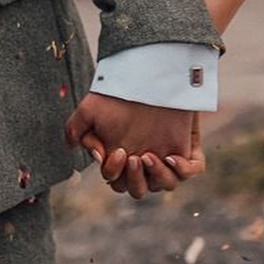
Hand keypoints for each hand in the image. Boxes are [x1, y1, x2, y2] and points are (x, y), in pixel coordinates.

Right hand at [64, 96, 204, 198]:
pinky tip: (172, 157)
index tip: (118, 151)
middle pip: (139, 190)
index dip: (115, 173)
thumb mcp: (91, 109)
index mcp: (123, 159)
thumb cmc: (118, 93)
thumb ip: (76, 129)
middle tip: (133, 157)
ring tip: (150, 155)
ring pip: (166, 186)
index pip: (117, 182)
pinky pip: (190, 171)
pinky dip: (182, 170)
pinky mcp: (186, 145)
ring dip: (157, 176)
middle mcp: (144, 161)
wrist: (146, 73)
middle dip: (134, 179)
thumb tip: (73, 149)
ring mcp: (166, 155)